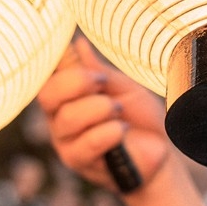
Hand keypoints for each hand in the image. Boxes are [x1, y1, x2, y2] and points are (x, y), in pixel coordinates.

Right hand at [37, 36, 171, 192]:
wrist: (160, 148)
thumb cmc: (139, 116)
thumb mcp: (121, 86)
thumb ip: (97, 70)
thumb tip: (78, 43)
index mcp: (65, 95)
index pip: (46, 77)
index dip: (62, 67)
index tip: (94, 70)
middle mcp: (58, 117)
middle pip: (48, 95)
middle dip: (78, 83)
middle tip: (104, 84)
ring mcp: (65, 141)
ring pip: (68, 119)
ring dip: (99, 109)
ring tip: (119, 111)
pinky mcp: (78, 162)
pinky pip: (86, 143)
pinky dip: (108, 132)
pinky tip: (122, 130)